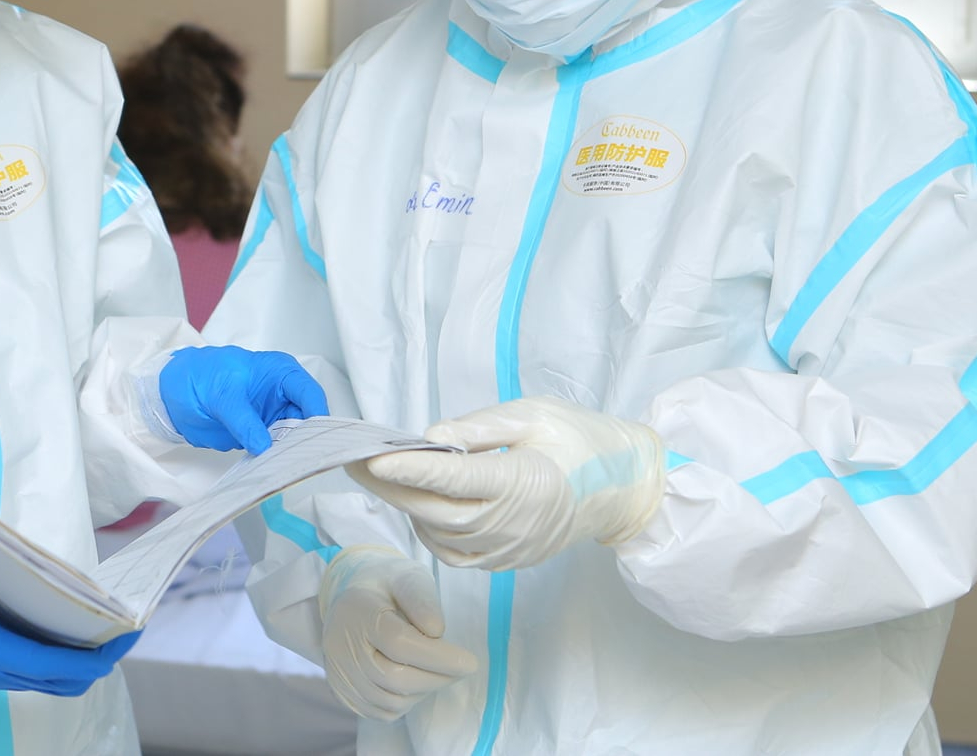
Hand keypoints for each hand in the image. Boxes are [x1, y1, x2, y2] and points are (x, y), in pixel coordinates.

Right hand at [0, 521, 137, 693]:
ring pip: (59, 682)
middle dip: (103, 659)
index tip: (126, 634)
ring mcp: (1, 674)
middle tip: (125, 630)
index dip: (98, 655)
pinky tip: (73, 636)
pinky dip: (65, 664)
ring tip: (106, 633)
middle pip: (70, 679)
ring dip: (85, 664)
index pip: (59, 664)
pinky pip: (44, 676)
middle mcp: (3, 669)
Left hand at [158, 345, 328, 453]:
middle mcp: (283, 395)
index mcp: (281, 373)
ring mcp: (273, 416)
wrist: (174, 391)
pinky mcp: (261, 435)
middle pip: (307, 420)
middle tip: (300, 461)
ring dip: (290, 454)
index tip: (316, 439)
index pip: (309, 393)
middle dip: (305, 440)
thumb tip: (264, 445)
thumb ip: (243, 420)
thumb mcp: (221, 394)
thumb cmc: (200, 376)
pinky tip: (271, 470)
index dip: (317, 415)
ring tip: (285, 469)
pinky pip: (275, 450)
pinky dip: (274, 460)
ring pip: (293, 438)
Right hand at [318, 546, 477, 720]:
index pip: (398, 643)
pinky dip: (406, 702)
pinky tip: (415, 681)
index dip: (438, 657)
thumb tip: (436, 632)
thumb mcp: (407, 578)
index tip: (470, 662)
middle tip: (460, 669)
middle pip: (394, 677)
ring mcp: (339, 674)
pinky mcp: (343, 693)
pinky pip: (382, 712)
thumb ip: (422, 600)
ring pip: (390, 700)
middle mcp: (342, 646)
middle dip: (436, 677)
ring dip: (424, 691)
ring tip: (438, 672)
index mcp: (358, 612)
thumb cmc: (387, 588)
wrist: (350, 601)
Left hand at [351, 396, 664, 571]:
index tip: (370, 457)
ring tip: (381, 478)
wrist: (624, 489)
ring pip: (439, 535)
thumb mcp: (535, 414)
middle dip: (389, 488)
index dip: (409, 469)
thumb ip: (480, 427)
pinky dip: (429, 529)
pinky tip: (419, 503)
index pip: (452, 478)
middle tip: (352, 462)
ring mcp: (507, 548)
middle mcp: (510, 523)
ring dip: (406, 507)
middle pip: (434, 510)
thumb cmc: (581, 440)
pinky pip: (454, 552)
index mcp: (520, 481)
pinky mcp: (506, 561)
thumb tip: (431, 436)